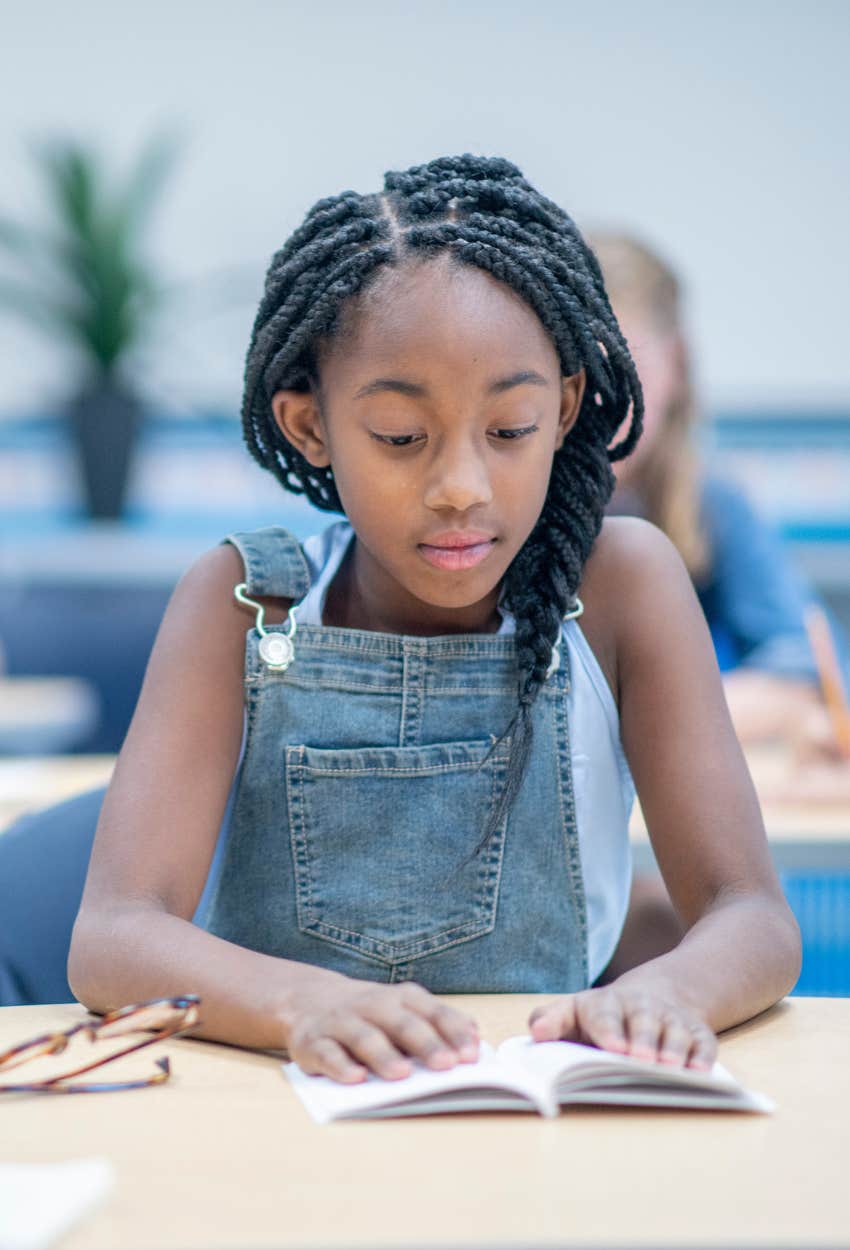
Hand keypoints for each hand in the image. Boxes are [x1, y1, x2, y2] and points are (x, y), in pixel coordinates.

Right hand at [283, 970, 479, 1082]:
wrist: (307, 1000)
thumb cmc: (370, 1013)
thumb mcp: (404, 1009)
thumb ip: (438, 1021)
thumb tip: (475, 1038)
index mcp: (401, 998)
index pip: (432, 1012)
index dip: (452, 1032)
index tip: (471, 1055)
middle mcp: (372, 1005)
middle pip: (402, 1023)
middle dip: (426, 1044)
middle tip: (446, 1066)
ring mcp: (341, 1022)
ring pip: (364, 1037)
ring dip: (384, 1055)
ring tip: (402, 1075)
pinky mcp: (312, 1042)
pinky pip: (327, 1053)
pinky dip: (341, 1066)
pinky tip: (355, 1079)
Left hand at [528, 982, 716, 1069]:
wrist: (651, 997)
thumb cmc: (601, 1017)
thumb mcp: (573, 1013)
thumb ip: (551, 1021)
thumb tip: (536, 1032)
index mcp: (605, 1002)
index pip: (603, 1014)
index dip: (608, 1030)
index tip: (612, 1048)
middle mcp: (640, 1007)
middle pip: (642, 1020)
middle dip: (642, 1039)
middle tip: (640, 1060)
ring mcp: (670, 1018)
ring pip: (674, 1031)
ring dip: (673, 1049)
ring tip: (671, 1069)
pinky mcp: (697, 1032)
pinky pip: (704, 1043)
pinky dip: (703, 1057)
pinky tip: (702, 1073)